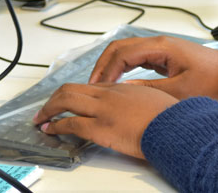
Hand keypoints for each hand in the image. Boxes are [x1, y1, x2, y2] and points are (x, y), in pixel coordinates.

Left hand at [33, 82, 176, 158]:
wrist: (177, 126)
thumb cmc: (170, 117)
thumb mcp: (155, 100)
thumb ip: (139, 99)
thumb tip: (134, 105)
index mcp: (121, 89)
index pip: (89, 86)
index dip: (73, 93)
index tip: (65, 102)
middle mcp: (109, 95)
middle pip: (71, 89)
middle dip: (53, 99)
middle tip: (44, 109)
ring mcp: (104, 110)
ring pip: (66, 101)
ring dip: (49, 110)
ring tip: (41, 119)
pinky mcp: (102, 128)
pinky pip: (72, 124)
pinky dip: (57, 126)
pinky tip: (51, 130)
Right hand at [88, 36, 217, 102]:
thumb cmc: (212, 81)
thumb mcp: (179, 91)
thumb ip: (150, 90)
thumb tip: (123, 91)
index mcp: (161, 47)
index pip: (123, 53)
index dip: (107, 70)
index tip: (98, 87)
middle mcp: (157, 43)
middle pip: (119, 48)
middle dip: (103, 66)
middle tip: (92, 86)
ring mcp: (159, 48)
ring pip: (125, 51)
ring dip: (111, 66)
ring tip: (99, 86)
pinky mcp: (161, 55)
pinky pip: (134, 57)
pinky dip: (121, 68)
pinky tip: (116, 83)